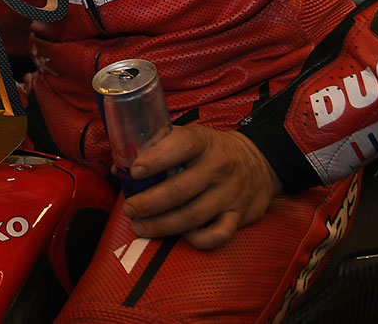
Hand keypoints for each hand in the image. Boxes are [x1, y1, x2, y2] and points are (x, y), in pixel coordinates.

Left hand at [122, 125, 281, 250]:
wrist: (259, 161)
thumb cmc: (211, 150)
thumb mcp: (188, 138)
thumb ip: (154, 148)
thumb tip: (118, 169)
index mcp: (203, 142)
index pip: (180, 146)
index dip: (156, 158)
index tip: (135, 170)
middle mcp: (219, 167)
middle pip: (180, 189)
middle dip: (149, 203)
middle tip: (130, 208)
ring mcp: (230, 193)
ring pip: (193, 216)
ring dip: (162, 225)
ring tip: (140, 226)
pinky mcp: (238, 216)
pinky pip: (217, 235)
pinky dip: (197, 239)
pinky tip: (180, 236)